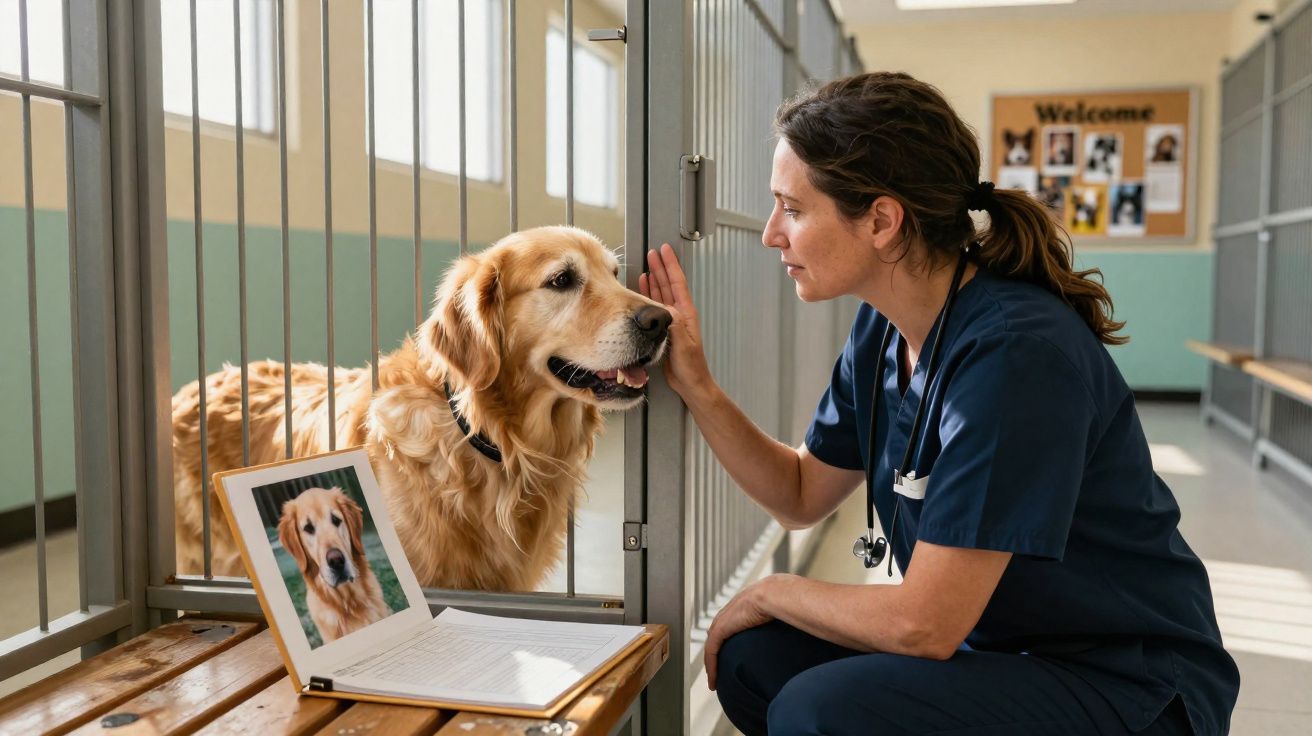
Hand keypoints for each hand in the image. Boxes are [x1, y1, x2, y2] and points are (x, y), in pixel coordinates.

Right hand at [638, 244, 713, 401]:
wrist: (691, 383)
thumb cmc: (691, 367)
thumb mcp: (683, 345)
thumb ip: (674, 326)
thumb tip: (664, 310)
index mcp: (686, 314)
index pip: (678, 283)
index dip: (672, 265)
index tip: (666, 250)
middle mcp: (679, 314)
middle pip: (669, 284)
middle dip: (662, 267)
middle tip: (654, 252)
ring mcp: (672, 321)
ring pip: (661, 293)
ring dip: (655, 279)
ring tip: (648, 265)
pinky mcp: (664, 330)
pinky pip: (654, 307)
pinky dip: (648, 295)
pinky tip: (643, 289)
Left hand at [704, 574, 785, 690]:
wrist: (779, 593)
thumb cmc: (791, 599)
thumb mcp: (790, 608)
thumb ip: (792, 617)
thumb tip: (808, 627)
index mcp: (749, 601)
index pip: (735, 619)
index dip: (733, 635)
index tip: (736, 653)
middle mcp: (735, 608)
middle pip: (720, 631)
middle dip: (718, 650)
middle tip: (720, 669)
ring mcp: (726, 617)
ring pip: (713, 644)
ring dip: (712, 662)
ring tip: (715, 680)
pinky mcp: (722, 627)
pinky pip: (712, 650)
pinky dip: (711, 666)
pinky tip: (713, 682)